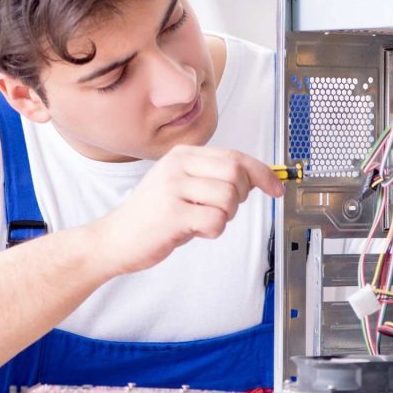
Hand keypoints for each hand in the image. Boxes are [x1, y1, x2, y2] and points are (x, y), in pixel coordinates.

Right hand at [90, 145, 283, 275]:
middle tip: (223, 210)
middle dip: (240, 198)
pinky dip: (212, 231)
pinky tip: (193, 231)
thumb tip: (256, 179)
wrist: (115, 238)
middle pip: (236, 174)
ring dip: (224, 217)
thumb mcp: (182, 186)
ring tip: (202, 221)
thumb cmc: (152, 215)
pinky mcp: (172, 214)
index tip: (276, 188)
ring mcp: (173, 188)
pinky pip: (215, 222)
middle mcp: (177, 165)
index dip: (263, 173)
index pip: (236, 156)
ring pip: (229, 199)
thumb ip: (214, 178)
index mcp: (183, 154)